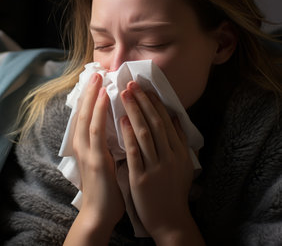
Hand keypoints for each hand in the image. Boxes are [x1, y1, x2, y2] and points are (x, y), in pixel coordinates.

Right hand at [65, 73, 124, 244]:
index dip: (89, 99)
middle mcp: (82, 146)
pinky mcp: (94, 159)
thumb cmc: (105, 190)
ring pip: (86, 116)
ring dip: (91, 96)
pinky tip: (103, 98)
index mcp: (85, 147)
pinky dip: (98, 112)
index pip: (85, 117)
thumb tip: (116, 130)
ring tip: (98, 78)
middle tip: (96, 73)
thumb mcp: (103, 164)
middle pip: (82, 112)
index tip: (96, 83)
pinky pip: (96, 130)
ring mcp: (86, 151)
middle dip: (88, 92)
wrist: (98, 214)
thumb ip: (105, 147)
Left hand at [120, 81, 203, 244]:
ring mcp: (156, 167)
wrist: (170, 220)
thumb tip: (175, 118)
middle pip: (156, 123)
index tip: (145, 88)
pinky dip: (129, 134)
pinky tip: (121, 120)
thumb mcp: (183, 165)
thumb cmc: (173, 191)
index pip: (166, 121)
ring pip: (145, 133)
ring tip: (125, 94)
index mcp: (179, 153)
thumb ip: (179, 142)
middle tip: (132, 83)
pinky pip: (135, 152)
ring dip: (135, 111)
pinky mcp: (142, 178)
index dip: (155, 103)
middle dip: (143, 101)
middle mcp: (170, 157)